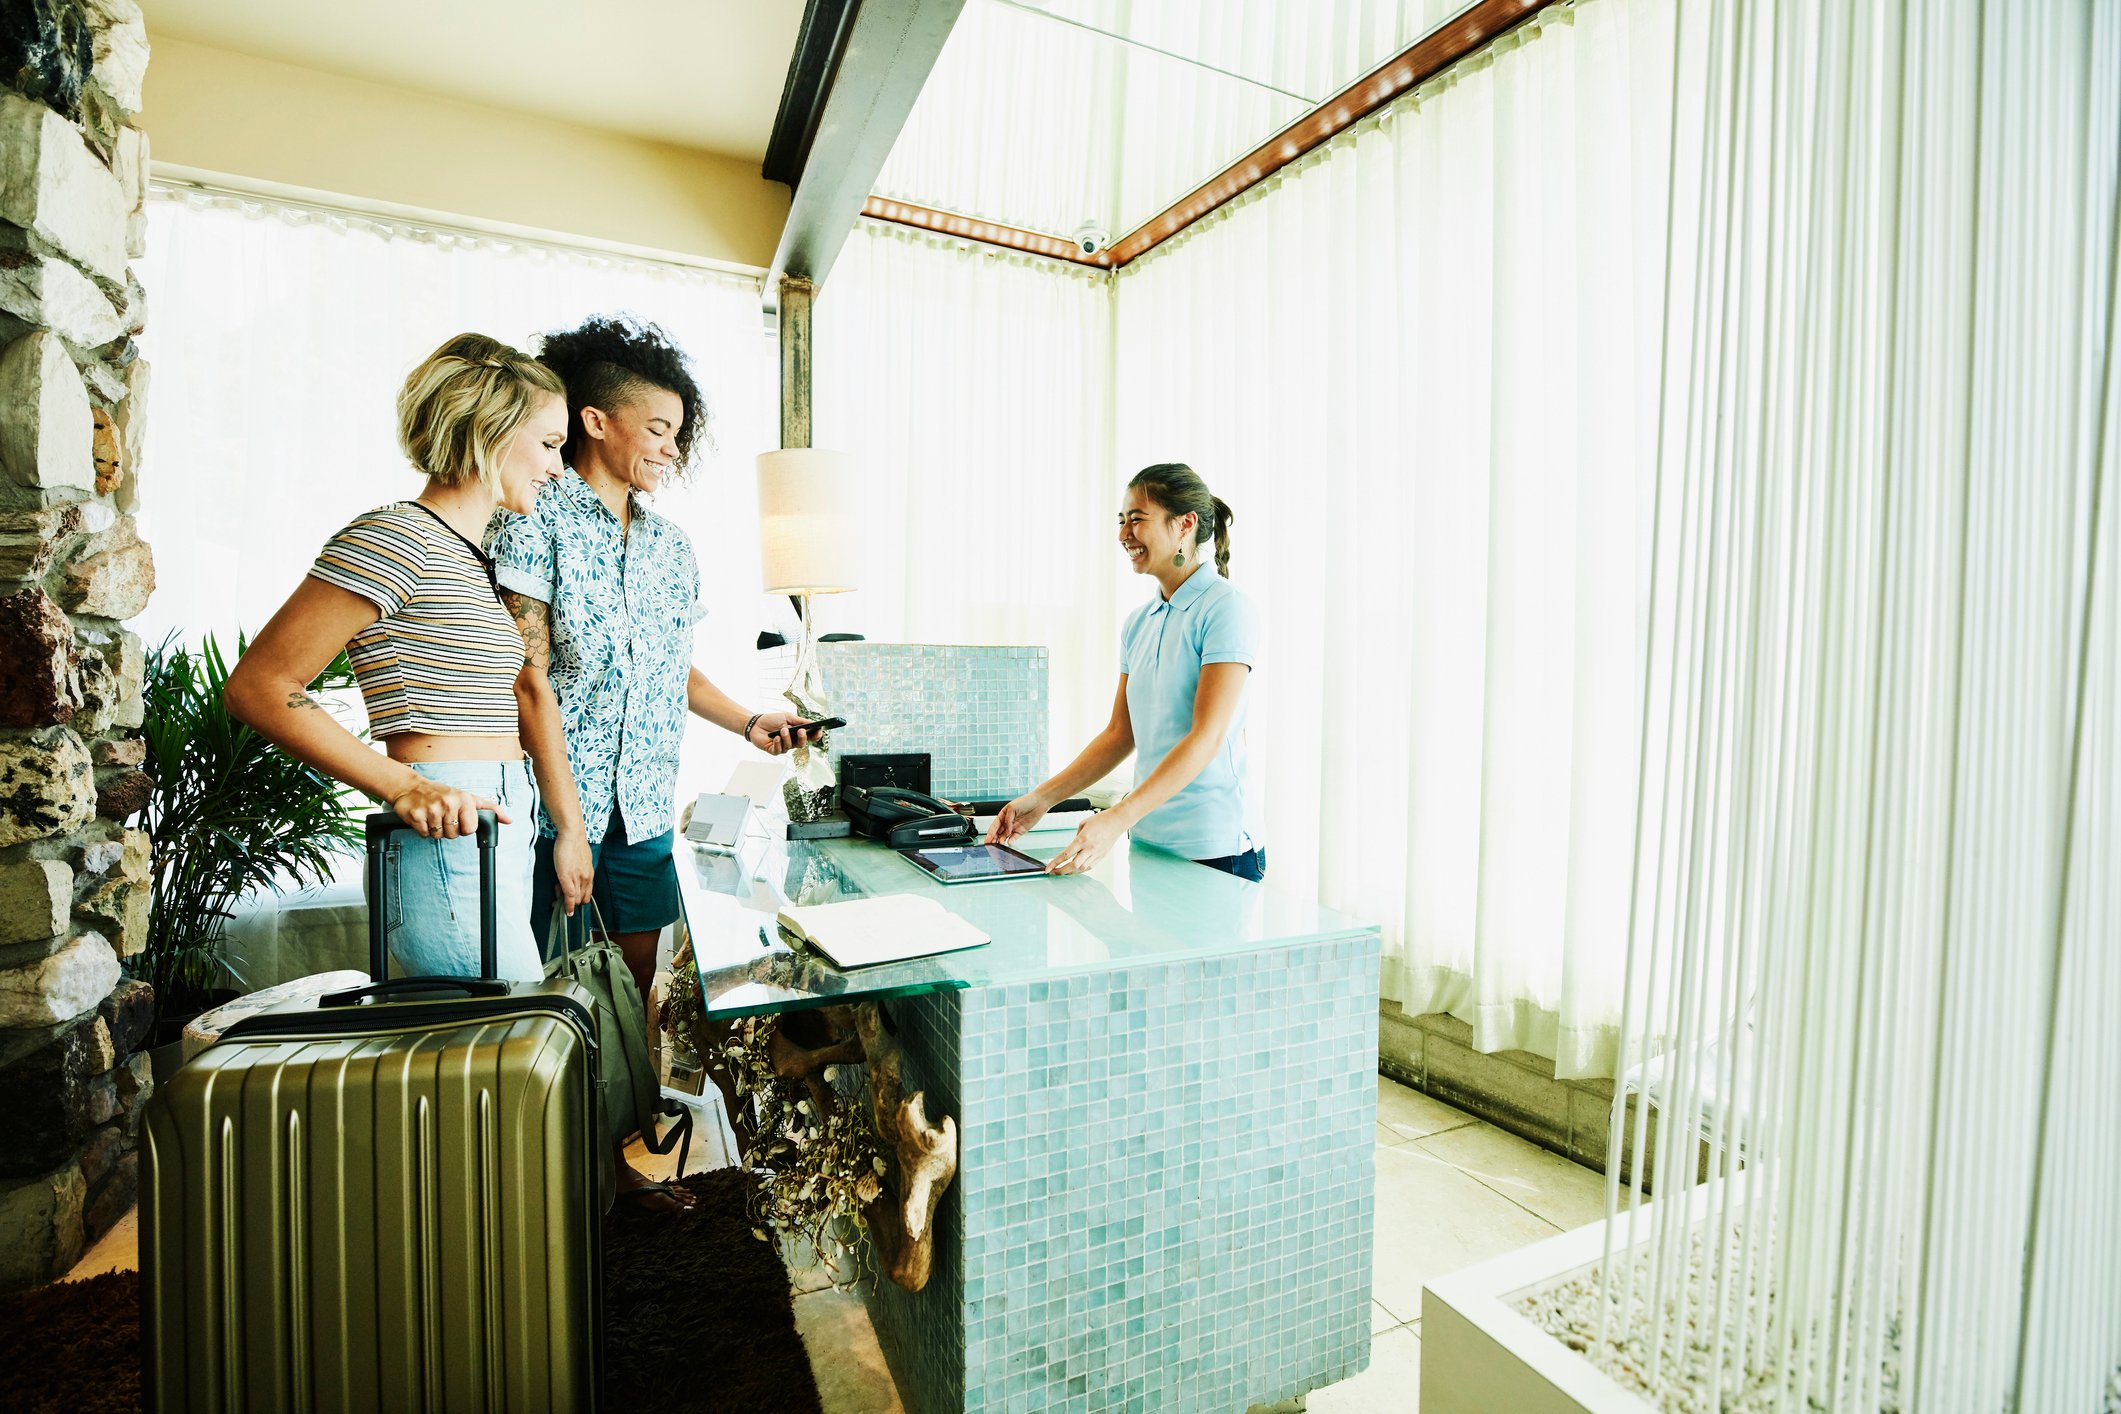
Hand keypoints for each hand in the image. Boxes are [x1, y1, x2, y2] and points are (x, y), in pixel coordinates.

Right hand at [388, 777, 509, 837]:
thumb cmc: (442, 794)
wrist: (412, 787)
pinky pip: (424, 834)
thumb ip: (490, 809)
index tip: (458, 819)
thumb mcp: (469, 798)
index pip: (470, 829)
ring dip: (435, 830)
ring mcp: (431, 809)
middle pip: (453, 835)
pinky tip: (423, 817)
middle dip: (448, 830)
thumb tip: (509, 820)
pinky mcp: (416, 815)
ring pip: (438, 836)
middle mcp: (449, 803)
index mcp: (464, 799)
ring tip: (433, 816)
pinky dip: (423, 830)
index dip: (464, 828)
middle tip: (443, 816)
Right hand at [553, 830, 594, 915]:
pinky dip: (566, 905)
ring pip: (575, 899)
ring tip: (557, 893)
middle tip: (560, 895)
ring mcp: (577, 878)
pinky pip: (568, 895)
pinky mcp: (566, 877)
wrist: (572, 835)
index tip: (571, 902)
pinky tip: (563, 908)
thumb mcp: (583, 860)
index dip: (578, 900)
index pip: (587, 895)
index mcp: (590, 875)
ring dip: (566, 902)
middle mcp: (586, 878)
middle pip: (581, 899)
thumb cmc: (575, 845)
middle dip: (571, 902)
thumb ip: (581, 871)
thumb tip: (575, 878)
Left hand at [749, 710, 822, 755]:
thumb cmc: (772, 720)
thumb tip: (814, 723)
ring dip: (787, 738)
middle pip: (802, 744)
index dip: (816, 736)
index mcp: (797, 733)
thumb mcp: (788, 717)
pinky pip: (779, 750)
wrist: (756, 723)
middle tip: (801, 730)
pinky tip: (775, 737)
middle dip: (803, 738)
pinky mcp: (774, 750)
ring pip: (790, 747)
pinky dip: (778, 743)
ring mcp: (783, 747)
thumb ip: (800, 721)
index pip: (810, 737)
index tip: (819, 731)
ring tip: (783, 730)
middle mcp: (792, 741)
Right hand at [985, 792, 1049, 844]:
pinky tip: (1008, 842)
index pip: (994, 826)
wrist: (1039, 803)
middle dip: (993, 839)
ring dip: (1001, 841)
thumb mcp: (1012, 807)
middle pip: (998, 833)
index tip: (987, 839)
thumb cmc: (1026, 801)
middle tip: (991, 845)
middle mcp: (1008, 822)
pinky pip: (1014, 837)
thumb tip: (1007, 831)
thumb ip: (1008, 819)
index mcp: (1003, 815)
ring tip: (999, 844)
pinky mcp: (1021, 831)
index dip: (990, 833)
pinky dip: (1011, 841)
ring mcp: (1014, 827)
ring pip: (1005, 836)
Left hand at [1044, 811, 1123, 875]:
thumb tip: (1072, 846)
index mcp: (1082, 839)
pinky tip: (1075, 869)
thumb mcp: (1083, 824)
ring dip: (1070, 872)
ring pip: (1081, 869)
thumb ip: (1076, 837)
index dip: (1055, 863)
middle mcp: (1089, 849)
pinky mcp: (1101, 856)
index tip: (1047, 868)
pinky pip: (1089, 867)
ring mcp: (1096, 854)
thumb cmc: (1101, 820)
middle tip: (1053, 872)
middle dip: (1061, 871)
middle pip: (1073, 866)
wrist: (1117, 822)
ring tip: (1062, 872)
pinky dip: (1080, 870)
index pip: (1066, 855)